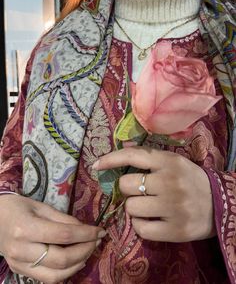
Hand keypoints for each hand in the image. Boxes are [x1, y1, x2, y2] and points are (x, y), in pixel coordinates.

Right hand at [0, 195, 105, 283]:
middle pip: (62, 260)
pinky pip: (48, 279)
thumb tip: (86, 230)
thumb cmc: (20, 207)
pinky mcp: (20, 271)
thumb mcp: (43, 207)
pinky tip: (75, 260)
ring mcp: (19, 264)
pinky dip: (66, 272)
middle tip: (96, 241)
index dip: (86, 234)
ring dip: (78, 264)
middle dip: (85, 251)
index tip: (101, 231)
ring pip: (56, 276)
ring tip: (88, 250)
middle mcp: (21, 250)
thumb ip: (64, 220)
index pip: (64, 235)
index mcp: (26, 229)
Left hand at [92, 146, 215, 242]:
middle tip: (139, 191)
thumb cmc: (190, 180)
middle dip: (127, 189)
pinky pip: (140, 229)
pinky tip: (151, 221)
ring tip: (148, 207)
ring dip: (134, 208)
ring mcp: (173, 207)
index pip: (132, 156)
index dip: (110, 159)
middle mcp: (170, 182)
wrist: (219, 204)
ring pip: (131, 207)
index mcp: (169, 162)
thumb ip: (149, 157)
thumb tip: (120, 150)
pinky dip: (141, 225)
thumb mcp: (174, 162)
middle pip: (126, 185)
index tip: (96, 165)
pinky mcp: (175, 230)